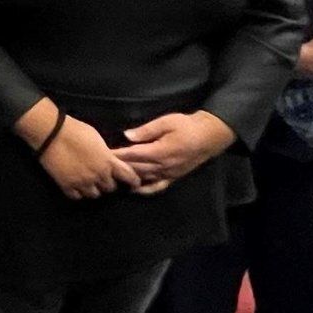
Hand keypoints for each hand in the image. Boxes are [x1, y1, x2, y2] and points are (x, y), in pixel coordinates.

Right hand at [36, 117, 142, 199]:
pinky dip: (79, 192)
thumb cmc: (76, 130)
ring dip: (94, 189)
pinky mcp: (67, 186)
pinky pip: (77, 197)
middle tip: (103, 177)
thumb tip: (108, 158)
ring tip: (89, 182)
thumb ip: (105, 153)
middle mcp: (98, 175)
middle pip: (110, 188)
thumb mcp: (98, 139)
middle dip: (108, 183)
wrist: (51, 133)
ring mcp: (82, 183)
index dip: (133, 181)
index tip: (134, 184)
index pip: (128, 177)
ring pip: (94, 194)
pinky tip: (76, 186)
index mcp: (108, 162)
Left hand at [116, 111, 236, 193]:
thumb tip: (127, 135)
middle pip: (136, 168)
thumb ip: (146, 131)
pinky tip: (134, 189)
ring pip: (144, 178)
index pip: (133, 155)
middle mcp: (163, 166)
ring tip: (114, 176)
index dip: (117, 155)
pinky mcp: (174, 177)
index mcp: (160, 151)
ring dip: (129, 177)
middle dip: (119, 166)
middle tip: (104, 165)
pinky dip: (145, 190)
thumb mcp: (166, 122)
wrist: (209, 136)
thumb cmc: (187, 126)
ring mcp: (168, 174)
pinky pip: (157, 187)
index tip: (103, 154)